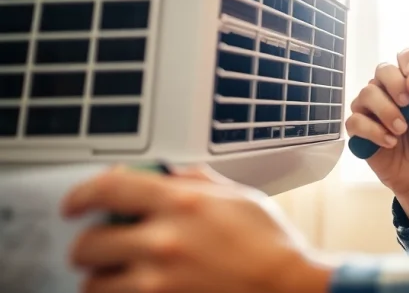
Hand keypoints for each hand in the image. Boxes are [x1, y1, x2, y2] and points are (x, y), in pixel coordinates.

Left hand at [61, 165, 330, 292]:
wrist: (287, 287)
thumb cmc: (269, 244)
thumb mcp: (236, 196)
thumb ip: (194, 181)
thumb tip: (163, 172)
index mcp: (182, 202)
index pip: (107, 189)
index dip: (80, 195)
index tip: (75, 204)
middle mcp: (163, 241)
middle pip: (88, 243)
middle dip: (89, 245)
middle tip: (99, 247)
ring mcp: (158, 281)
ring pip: (93, 283)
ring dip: (100, 278)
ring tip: (117, 275)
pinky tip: (135, 289)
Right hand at [345, 48, 408, 222]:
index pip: (404, 57)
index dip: (407, 60)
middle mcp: (388, 91)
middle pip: (381, 70)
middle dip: (394, 85)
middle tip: (408, 104)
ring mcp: (371, 110)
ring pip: (366, 94)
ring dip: (386, 111)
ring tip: (401, 130)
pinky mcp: (359, 131)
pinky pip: (355, 121)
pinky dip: (373, 131)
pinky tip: (389, 142)